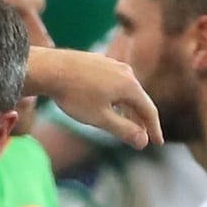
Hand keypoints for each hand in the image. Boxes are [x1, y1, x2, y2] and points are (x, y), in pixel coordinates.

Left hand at [30, 48, 161, 149]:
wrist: (50, 69)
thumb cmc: (74, 96)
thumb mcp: (100, 119)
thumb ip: (124, 130)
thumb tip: (143, 141)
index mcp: (130, 85)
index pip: (149, 110)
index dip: (154, 129)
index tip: (157, 143)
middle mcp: (125, 72)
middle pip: (139, 100)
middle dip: (141, 120)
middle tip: (143, 138)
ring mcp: (112, 64)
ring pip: (126, 91)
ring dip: (128, 109)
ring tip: (127, 125)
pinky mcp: (99, 62)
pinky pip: (114, 83)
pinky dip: (117, 98)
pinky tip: (109, 106)